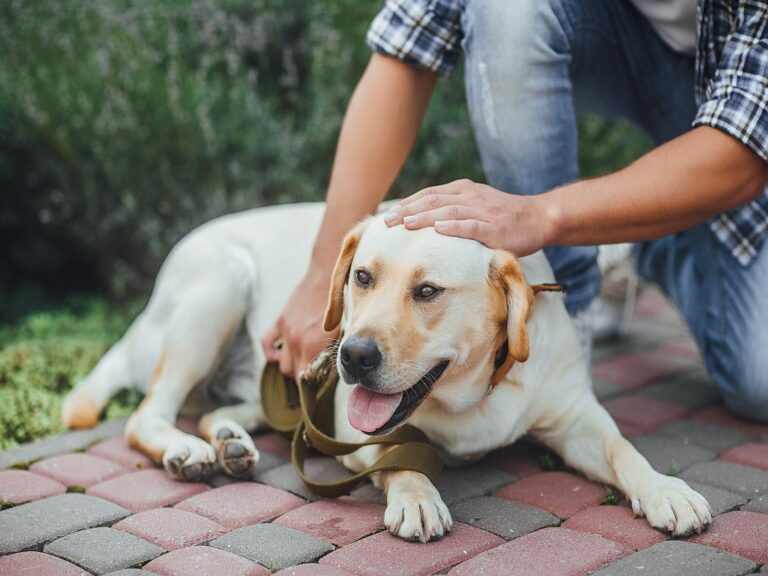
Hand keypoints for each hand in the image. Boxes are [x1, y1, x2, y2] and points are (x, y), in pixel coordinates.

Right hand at [261, 268, 338, 376]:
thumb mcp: (340, 331)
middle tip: (311, 373)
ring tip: (300, 362)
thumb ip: (330, 351)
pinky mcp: (279, 321)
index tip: (315, 384)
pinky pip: (266, 343)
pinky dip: (271, 352)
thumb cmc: (337, 305)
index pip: (304, 378)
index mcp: (313, 345)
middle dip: (301, 376)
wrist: (325, 278)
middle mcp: (296, 341)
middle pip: (292, 372)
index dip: (310, 385)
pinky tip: (280, 353)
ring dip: (289, 365)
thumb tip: (328, 369)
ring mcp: (285, 331)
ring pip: (280, 363)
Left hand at [383, 179, 552, 256]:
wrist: (539, 218)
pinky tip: (439, 230)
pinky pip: (472, 226)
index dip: (407, 204)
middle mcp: (470, 197)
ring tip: (406, 225)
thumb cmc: (504, 217)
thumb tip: (425, 223)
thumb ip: (453, 210)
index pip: (429, 195)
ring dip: (425, 218)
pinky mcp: (494, 228)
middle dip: (408, 211)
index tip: (388, 216)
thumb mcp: (476, 206)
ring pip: (448, 212)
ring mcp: (483, 211)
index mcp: (464, 190)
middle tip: (387, 223)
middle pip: (433, 201)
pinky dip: (455, 227)